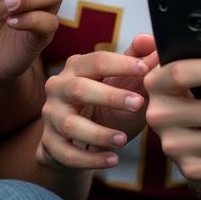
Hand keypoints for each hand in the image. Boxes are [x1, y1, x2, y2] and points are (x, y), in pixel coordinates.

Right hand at [37, 34, 156, 171]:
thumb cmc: (105, 104)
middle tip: (138, 103)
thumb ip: (136, 60)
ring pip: (71, 125)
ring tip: (123, 140)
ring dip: (98, 133)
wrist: (77, 139)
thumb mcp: (121, 82)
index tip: (146, 70)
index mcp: (76, 67)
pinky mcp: (50, 145)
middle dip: (110, 96)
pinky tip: (112, 159)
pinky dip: (90, 160)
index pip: (96, 60)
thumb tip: (150, 39)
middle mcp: (58, 88)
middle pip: (79, 88)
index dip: (121, 64)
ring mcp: (51, 117)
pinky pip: (68, 154)